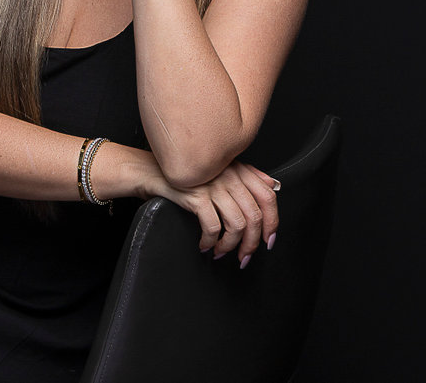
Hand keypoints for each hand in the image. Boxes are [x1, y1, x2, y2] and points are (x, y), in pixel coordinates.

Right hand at [147, 160, 279, 267]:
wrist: (153, 172)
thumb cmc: (188, 175)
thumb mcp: (220, 169)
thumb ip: (247, 175)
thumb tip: (273, 186)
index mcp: (239, 170)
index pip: (268, 197)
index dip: (273, 222)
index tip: (268, 240)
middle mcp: (230, 176)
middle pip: (254, 216)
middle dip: (251, 243)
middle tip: (244, 257)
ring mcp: (214, 186)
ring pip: (237, 225)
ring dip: (231, 246)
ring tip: (221, 252)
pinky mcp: (197, 196)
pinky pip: (213, 227)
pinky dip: (211, 241)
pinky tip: (205, 245)